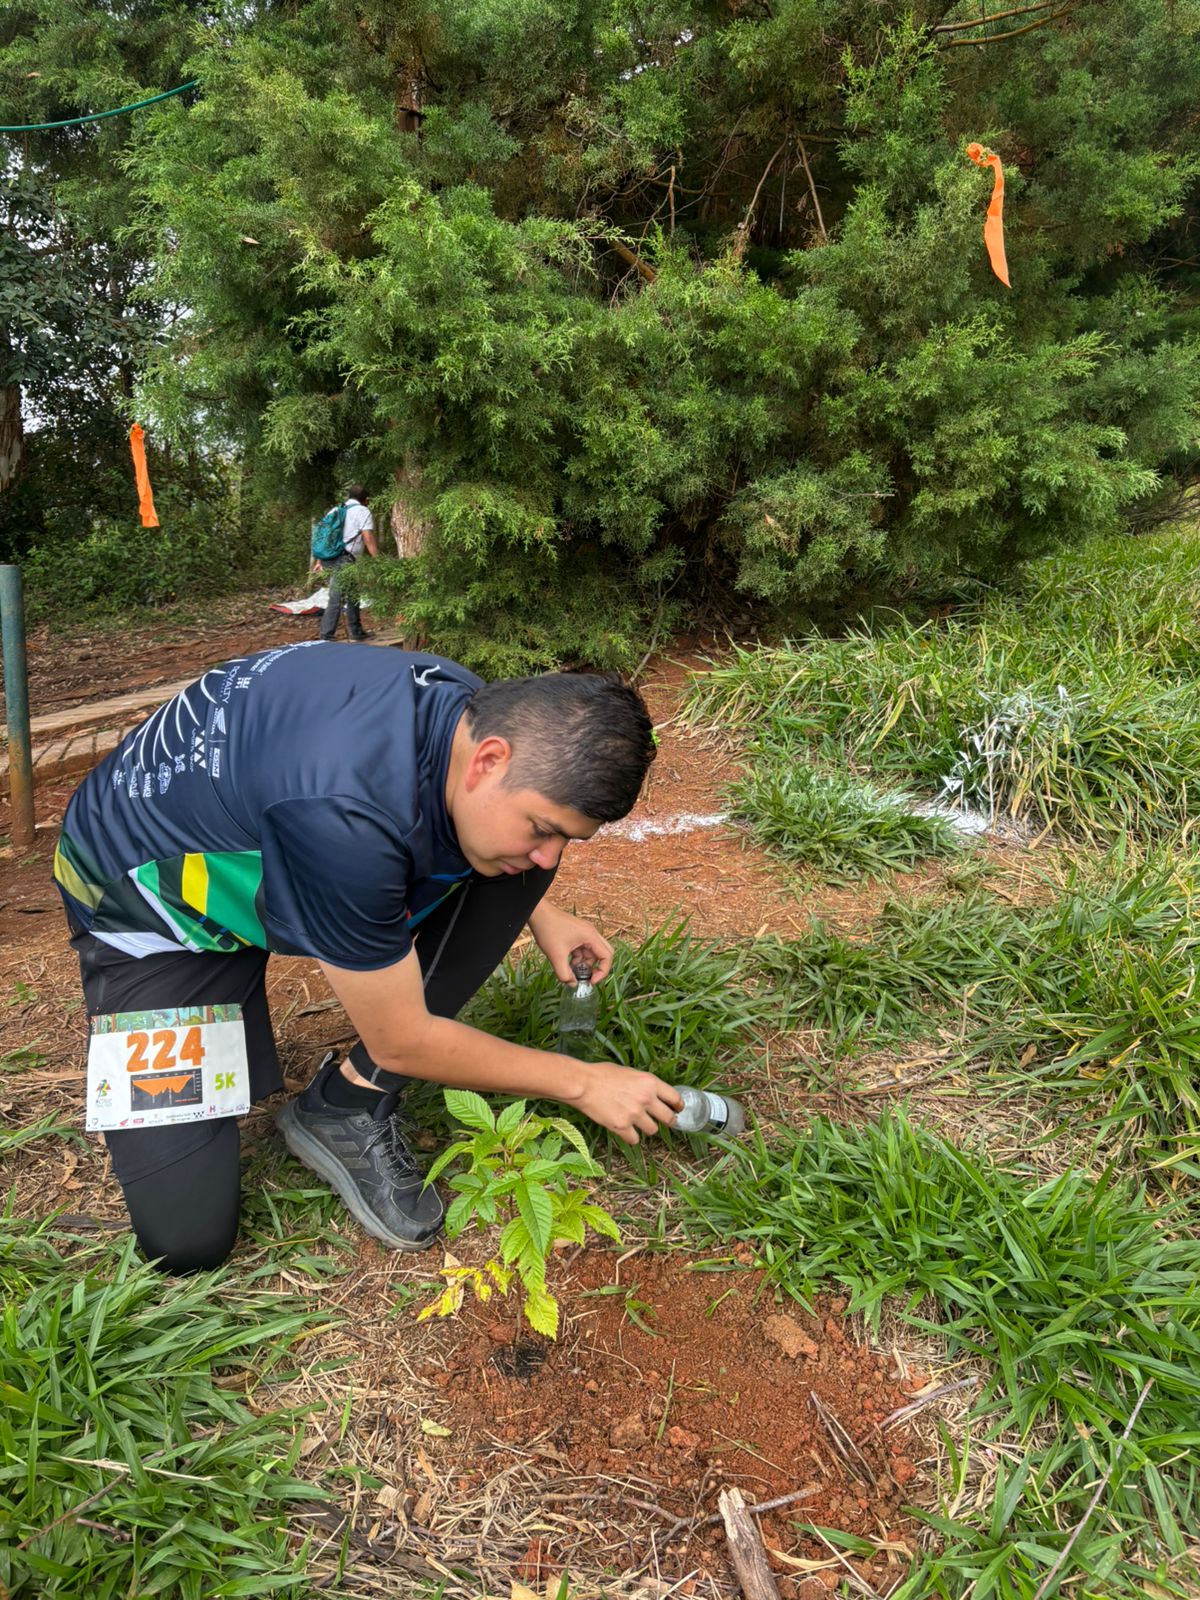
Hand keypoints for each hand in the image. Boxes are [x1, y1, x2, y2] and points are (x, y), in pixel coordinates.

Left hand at [529, 903, 614, 982]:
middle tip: (586, 978)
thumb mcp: (556, 956)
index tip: (591, 981)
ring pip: (591, 952)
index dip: (602, 971)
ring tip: (570, 970)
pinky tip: (566, 963)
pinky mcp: (577, 934)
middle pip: (602, 954)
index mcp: (590, 936)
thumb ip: (564, 974)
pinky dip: (577, 958)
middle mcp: (590, 933)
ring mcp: (584, 933)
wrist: (538, 914)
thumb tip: (572, 984)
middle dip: (595, 968)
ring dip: (584, 963)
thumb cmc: (548, 929)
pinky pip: (583, 949)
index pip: (607, 956)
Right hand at [563, 1060, 682, 1144]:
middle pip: (668, 1118)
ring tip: (637, 1123)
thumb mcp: (629, 1072)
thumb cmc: (602, 1074)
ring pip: (652, 1130)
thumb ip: (644, 1084)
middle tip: (665, 1121)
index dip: (678, 1106)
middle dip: (668, 1121)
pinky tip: (625, 1131)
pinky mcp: (622, 1127)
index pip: (674, 1098)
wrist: (583, 1084)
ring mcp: (634, 1114)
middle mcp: (646, 1099)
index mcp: (650, 1082)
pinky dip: (631, 1137)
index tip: (678, 1109)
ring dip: (647, 1128)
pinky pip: (635, 1140)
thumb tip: (652, 1093)